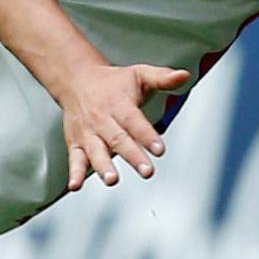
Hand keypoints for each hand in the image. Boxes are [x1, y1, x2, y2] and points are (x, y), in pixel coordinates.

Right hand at [56, 61, 189, 190]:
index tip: (159, 149)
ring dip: (103, 166)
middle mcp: (102, 120)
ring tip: (112, 179)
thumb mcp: (139, 74)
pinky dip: (75, 173)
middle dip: (133, 156)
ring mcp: (88, 133)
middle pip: (118, 139)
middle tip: (146, 171)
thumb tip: (183, 76)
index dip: (147, 135)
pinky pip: (75, 158)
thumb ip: (162, 78)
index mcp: (119, 104)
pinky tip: (76, 184)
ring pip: (96, 151)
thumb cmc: (112, 82)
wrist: (76, 80)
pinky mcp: (76, 143)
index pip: (135, 121)